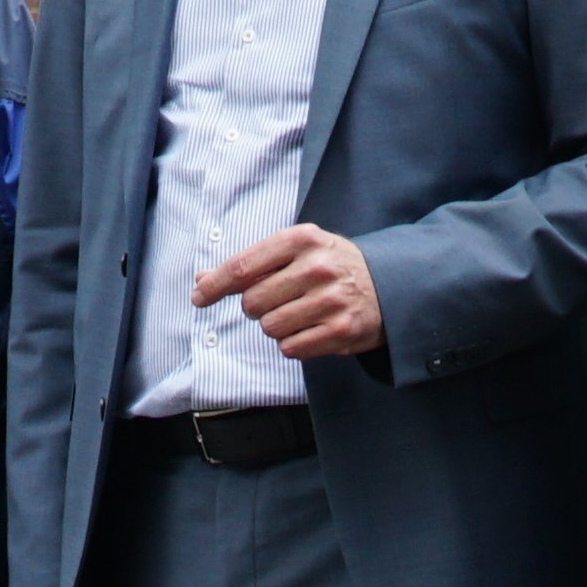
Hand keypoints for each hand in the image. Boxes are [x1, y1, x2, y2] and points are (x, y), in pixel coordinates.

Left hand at [192, 224, 383, 361]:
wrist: (389, 286)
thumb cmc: (331, 267)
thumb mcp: (296, 251)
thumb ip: (250, 264)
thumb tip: (201, 280)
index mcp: (302, 239)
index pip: (243, 266)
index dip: (215, 285)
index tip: (198, 297)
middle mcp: (317, 267)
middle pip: (252, 302)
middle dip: (256, 307)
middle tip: (278, 301)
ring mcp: (331, 299)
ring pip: (270, 327)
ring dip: (276, 326)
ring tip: (299, 314)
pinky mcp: (342, 330)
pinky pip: (290, 348)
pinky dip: (293, 344)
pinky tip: (311, 329)